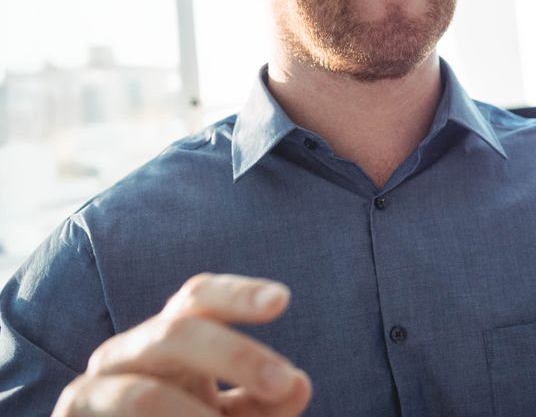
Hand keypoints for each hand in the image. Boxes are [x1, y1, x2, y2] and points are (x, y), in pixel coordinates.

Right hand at [52, 274, 311, 416]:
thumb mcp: (234, 416)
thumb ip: (267, 401)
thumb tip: (298, 385)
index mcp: (175, 335)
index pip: (200, 297)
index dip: (238, 294)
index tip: (281, 300)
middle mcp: (133, 349)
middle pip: (178, 331)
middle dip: (235, 355)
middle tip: (283, 382)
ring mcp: (95, 386)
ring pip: (143, 393)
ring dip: (194, 416)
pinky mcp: (73, 416)